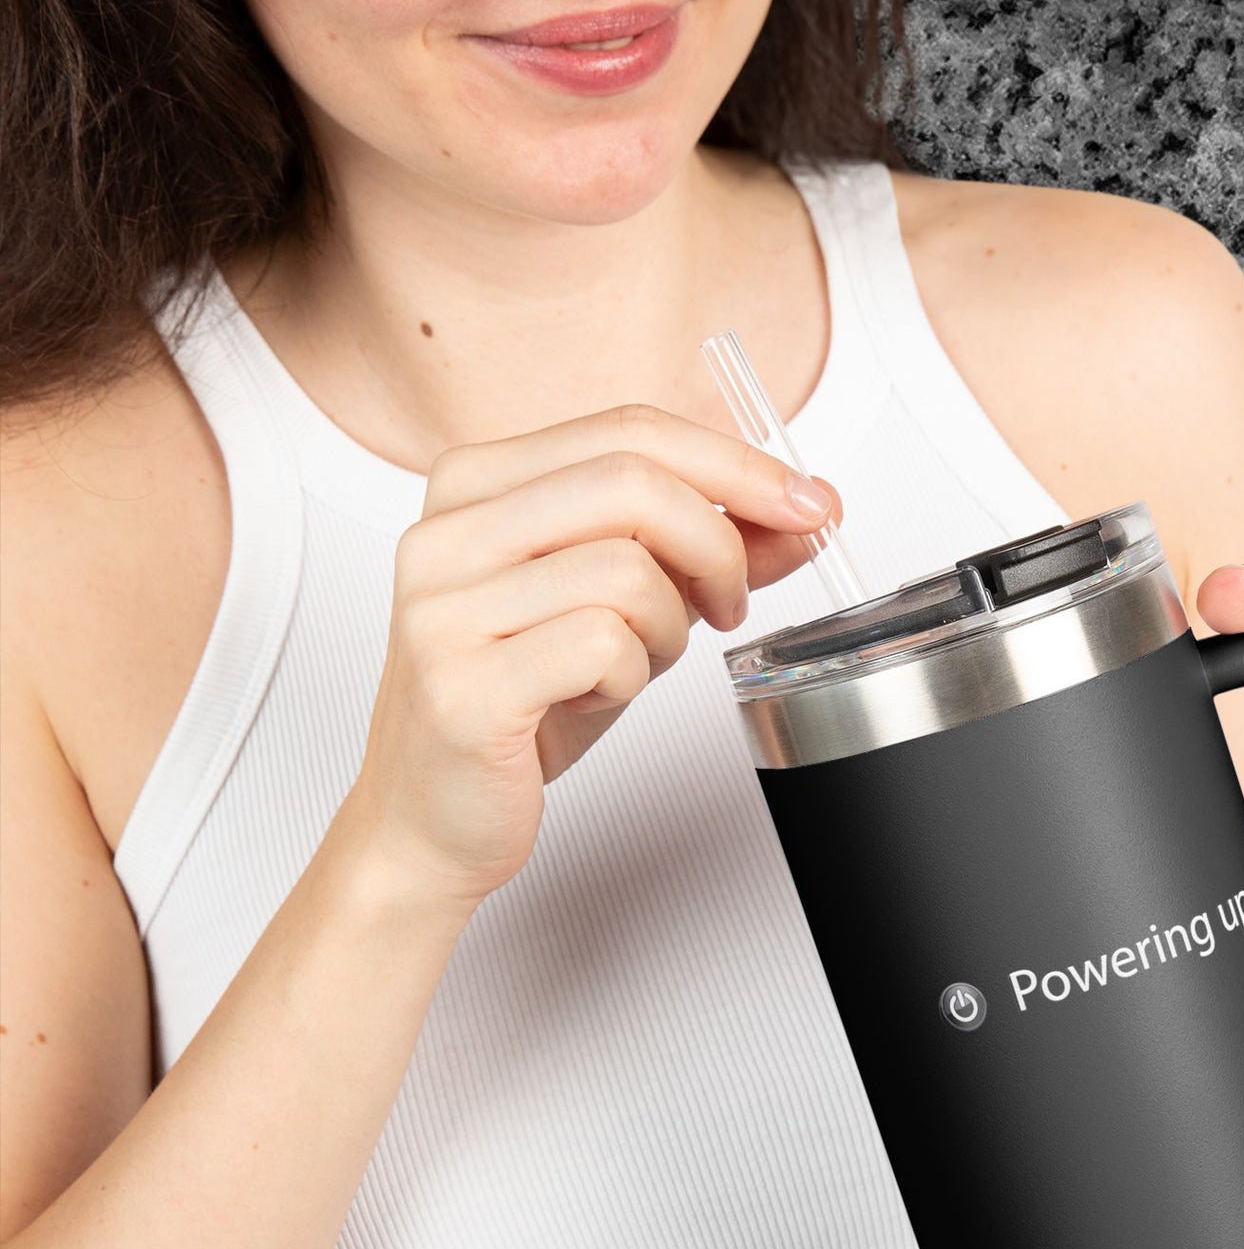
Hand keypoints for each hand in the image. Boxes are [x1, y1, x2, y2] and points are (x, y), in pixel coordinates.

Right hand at [339, 405, 842, 913]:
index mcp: (479, 485)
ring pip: (627, 570)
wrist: (431, 818)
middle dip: (719, 546)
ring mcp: (445, 606)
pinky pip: (601, 646)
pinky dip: (629, 678)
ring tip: (635, 663)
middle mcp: (449, 531)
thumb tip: (807, 511)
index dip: (735, 465)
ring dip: (668, 629)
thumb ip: (706, 551)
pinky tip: (592, 697)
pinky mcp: (462, 684)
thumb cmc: (524, 708)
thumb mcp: (628, 611)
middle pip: (634, 483)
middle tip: (729, 605)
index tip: (806, 504)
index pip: (630, 430)